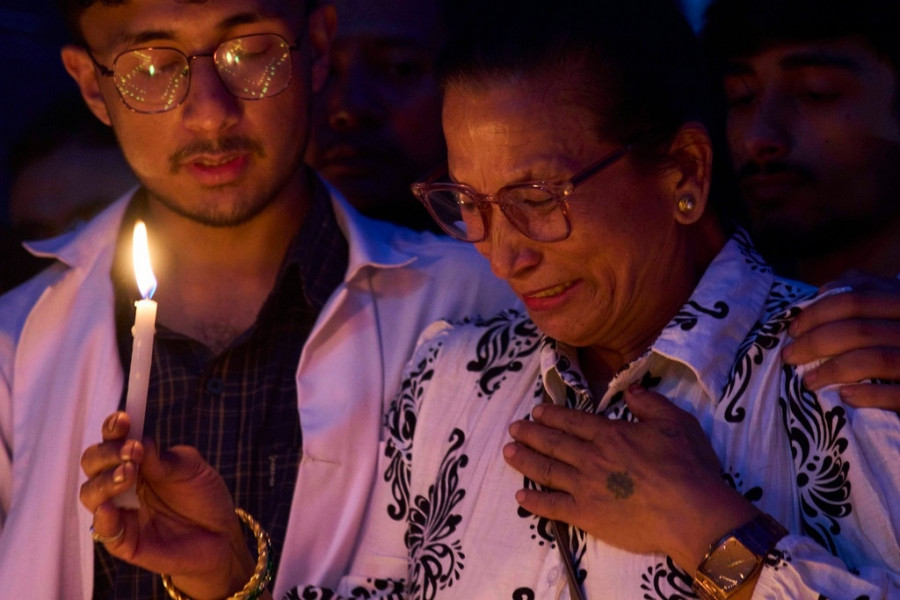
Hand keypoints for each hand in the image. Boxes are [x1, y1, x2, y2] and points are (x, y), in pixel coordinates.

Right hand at [80, 412, 254, 597]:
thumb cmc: (204, 498)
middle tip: (133, 451)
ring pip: (90, 493)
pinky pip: (103, 530)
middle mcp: (121, 485)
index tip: (123, 419)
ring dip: (106, 480)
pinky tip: (110, 506)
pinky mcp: (123, 542)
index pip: (113, 441)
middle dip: (107, 452)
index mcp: (136, 462)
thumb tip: (141, 441)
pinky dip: (103, 517)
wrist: (221, 537)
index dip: (113, 428)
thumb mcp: (193, 469)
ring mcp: (119, 512)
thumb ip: (167, 458)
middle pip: (93, 463)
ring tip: (129, 473)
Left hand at [503, 385, 757, 573]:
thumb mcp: (676, 422)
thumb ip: (649, 404)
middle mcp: (591, 458)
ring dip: (525, 460)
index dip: (552, 415)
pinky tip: (521, 497)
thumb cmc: (688, 467)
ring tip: (507, 452)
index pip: (573, 421)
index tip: (535, 411)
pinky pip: (553, 507)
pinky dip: (535, 501)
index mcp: (611, 434)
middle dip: (530, 433)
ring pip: (547, 470)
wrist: (692, 513)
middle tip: (513, 428)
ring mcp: (585, 487)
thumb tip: (629, 390)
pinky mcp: (586, 516)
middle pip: (554, 443)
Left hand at [782, 273, 899, 410]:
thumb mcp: (894, 309)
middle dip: (815, 342)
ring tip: (807, 382)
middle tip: (789, 356)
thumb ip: (868, 293)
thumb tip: (822, 291)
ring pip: (874, 359)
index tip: (792, 329)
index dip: (817, 312)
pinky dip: (867, 394)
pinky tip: (845, 397)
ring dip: (833, 370)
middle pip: (859, 328)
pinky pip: (897, 393)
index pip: (856, 297)